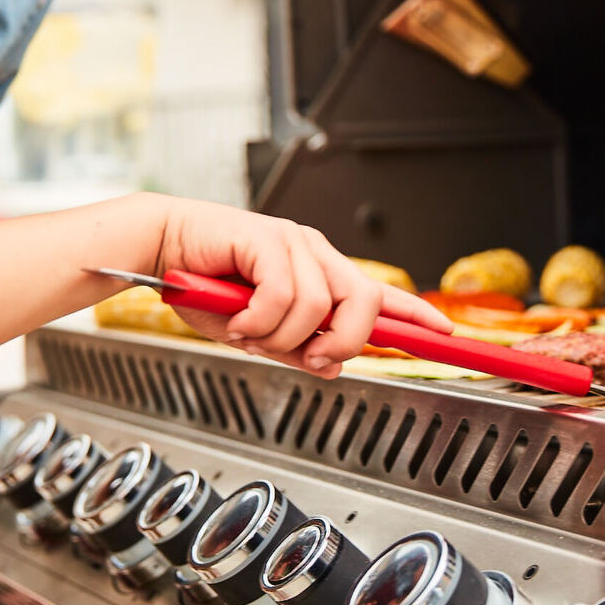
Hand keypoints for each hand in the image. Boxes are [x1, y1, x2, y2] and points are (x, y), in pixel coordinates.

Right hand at [154, 200, 451, 378]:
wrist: (161, 252)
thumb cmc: (205, 286)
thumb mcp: (257, 332)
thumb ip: (296, 349)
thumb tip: (331, 366)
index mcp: (318, 272)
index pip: (378, 293)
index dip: (414, 313)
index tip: (443, 332)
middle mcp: (314, 253)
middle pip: (363, 302)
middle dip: (340, 340)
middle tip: (306, 355)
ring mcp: (294, 243)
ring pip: (318, 307)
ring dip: (279, 335)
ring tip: (247, 331)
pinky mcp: (268, 238)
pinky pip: (284, 296)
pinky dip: (258, 320)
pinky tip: (237, 320)